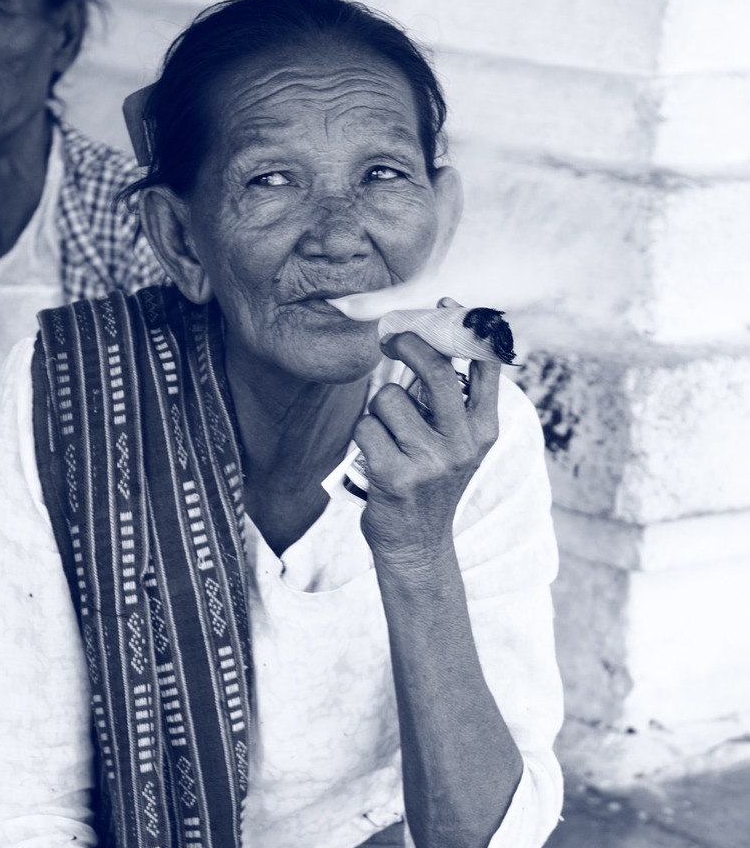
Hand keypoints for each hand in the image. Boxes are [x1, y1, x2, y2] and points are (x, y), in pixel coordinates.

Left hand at [354, 331, 499, 562]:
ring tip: (388, 437)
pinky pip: (366, 428)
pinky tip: (375, 459)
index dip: (465, 327)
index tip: (445, 302)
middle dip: (407, 343)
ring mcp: (431, 460)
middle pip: (434, 368)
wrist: (418, 546)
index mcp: (485, 430)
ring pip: (389, 399)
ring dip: (379, 409)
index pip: (485, 365)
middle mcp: (464, 443)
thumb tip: (428, 343)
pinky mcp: (396, 475)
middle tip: (390, 337)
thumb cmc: (430, 483)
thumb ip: (451, 402)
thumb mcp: (456, 444)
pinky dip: (363, 437)